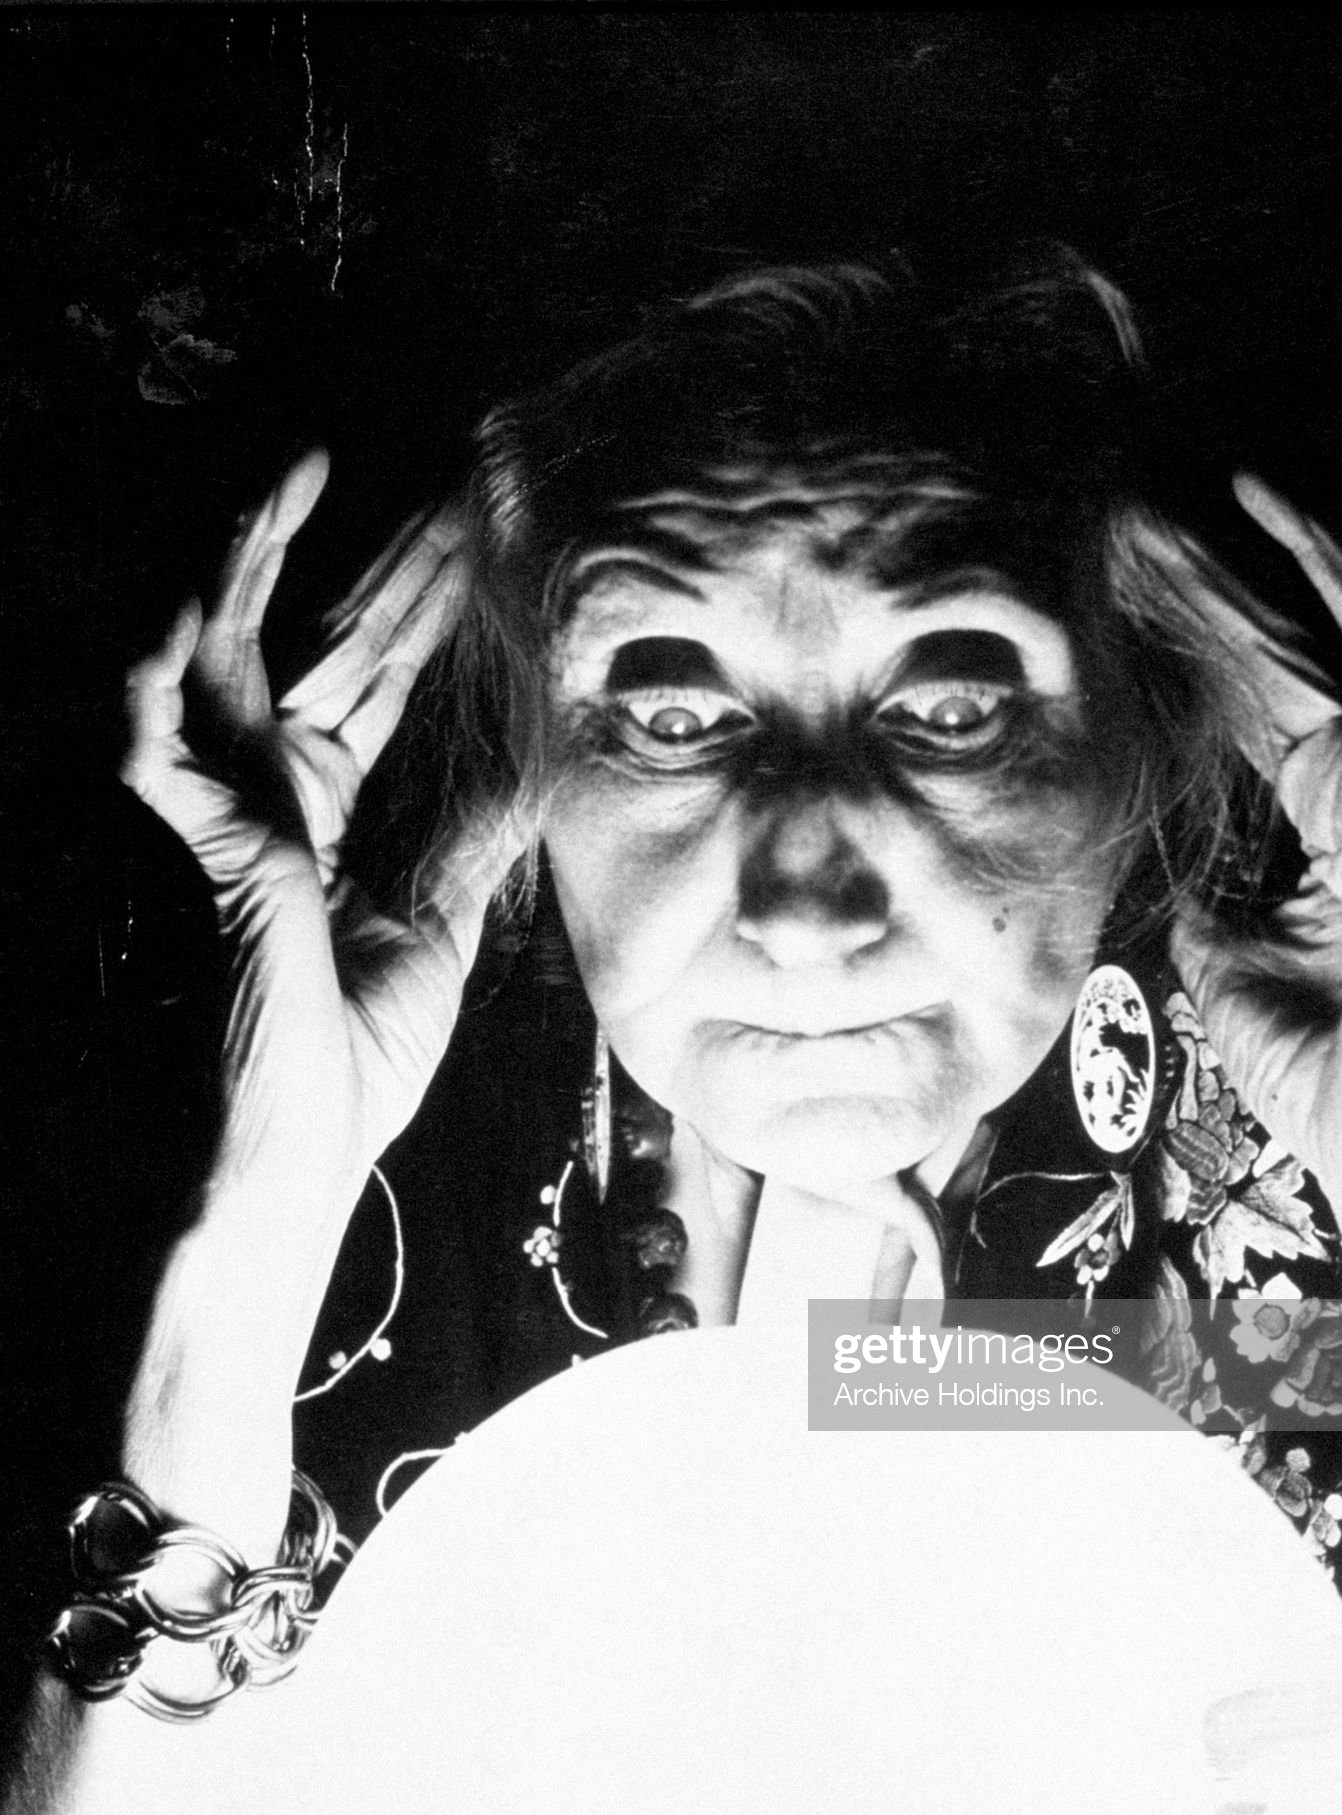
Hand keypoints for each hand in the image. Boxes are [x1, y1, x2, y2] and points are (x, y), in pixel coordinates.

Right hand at [121, 452, 515, 1194]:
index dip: (424, 607)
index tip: (481, 534)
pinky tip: (202, 596)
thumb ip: (472, 851)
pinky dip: (164, 666)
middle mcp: (262, 798)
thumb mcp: (432, 941)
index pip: (378, 682)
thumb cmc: (338, 1073)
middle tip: (441, 478)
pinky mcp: (189, 853)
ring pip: (220, 655)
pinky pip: (154, 739)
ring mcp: (217, 818)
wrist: (276, 1170)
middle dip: (375, 561)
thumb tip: (544, 776)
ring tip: (299, 474)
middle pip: (316, 648)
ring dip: (254, 559)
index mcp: (322, 815)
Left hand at [1148, 476, 1341, 1199]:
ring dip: (1338, 581)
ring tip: (1275, 499)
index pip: (1278, 711)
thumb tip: (1190, 863)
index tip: (1164, 581)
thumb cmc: (1318, 1079)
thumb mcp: (1230, 980)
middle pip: (1328, 666)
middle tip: (1206, 504)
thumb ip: (1214, 908)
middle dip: (1271, 580)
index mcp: (1329, 841)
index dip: (1228, 644)